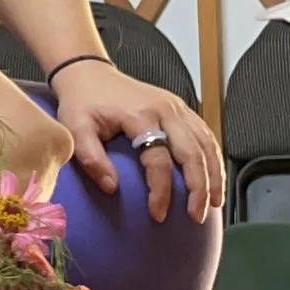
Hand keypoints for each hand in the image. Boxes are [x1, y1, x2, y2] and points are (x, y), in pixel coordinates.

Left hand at [49, 62, 222, 224]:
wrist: (89, 73)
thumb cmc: (82, 103)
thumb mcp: (75, 129)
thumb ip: (91, 159)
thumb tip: (112, 188)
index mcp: (140, 115)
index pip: (158, 159)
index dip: (161, 190)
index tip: (158, 214)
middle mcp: (164, 109)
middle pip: (192, 152)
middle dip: (198, 187)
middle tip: (197, 215)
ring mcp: (176, 107)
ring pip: (206, 143)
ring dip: (213, 175)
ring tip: (214, 203)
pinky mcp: (180, 108)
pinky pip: (205, 134)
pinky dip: (213, 158)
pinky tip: (214, 178)